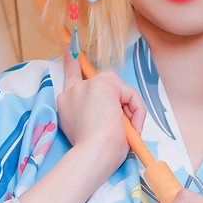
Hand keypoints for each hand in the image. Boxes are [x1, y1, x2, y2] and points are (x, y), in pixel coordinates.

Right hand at [56, 48, 144, 184]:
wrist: (92, 155)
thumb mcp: (93, 132)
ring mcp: (86, 86)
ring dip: (129, 107)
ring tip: (129, 128)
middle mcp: (73, 92)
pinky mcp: (102, 86)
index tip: (69, 47)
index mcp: (66, 103)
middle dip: (120, 96)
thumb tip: (117, 110)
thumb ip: (98, 115)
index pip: (70, 76)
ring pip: (118, 88)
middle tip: (127, 121)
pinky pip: (129, 94)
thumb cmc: (94, 154)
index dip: (71, 62)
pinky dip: (136, 110)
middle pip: (104, 81)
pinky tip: (132, 125)